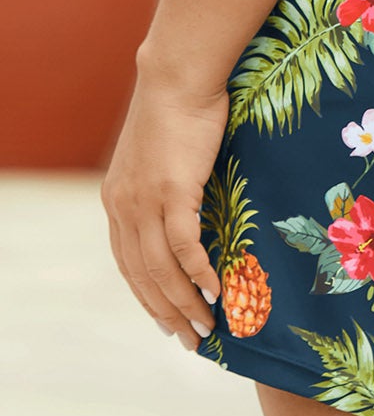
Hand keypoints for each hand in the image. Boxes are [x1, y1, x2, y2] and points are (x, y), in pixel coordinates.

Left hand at [101, 68, 228, 351]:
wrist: (180, 75)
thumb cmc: (181, 109)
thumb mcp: (164, 156)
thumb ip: (166, 187)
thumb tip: (188, 209)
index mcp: (117, 200)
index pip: (128, 262)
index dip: (147, 296)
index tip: (167, 320)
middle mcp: (124, 207)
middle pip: (142, 275)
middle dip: (166, 312)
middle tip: (191, 340)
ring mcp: (146, 201)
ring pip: (161, 269)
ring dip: (185, 303)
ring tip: (207, 327)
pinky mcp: (173, 191)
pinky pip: (184, 246)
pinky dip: (198, 273)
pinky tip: (214, 290)